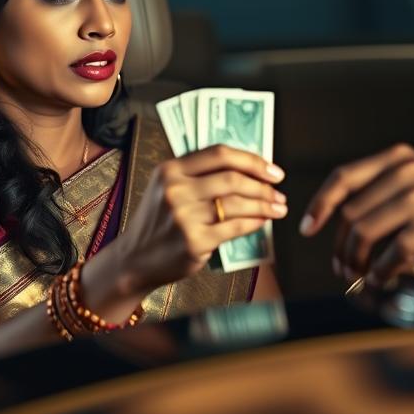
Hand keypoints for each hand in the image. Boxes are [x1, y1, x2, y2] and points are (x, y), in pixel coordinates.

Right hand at [87, 145, 286, 309]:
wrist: (134, 259)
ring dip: (265, 204)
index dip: (251, 159)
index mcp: (170, 170)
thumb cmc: (159, 222)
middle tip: (279, 191)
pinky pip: (235, 227)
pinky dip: (255, 222)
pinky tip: (264, 221)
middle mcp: (175, 190)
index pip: (219, 154)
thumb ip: (199, 175)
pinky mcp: (194, 241)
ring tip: (279, 207)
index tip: (272, 169)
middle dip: (262, 184)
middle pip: (232, 178)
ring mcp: (184, 216)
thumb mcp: (168, 189)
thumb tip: (250, 169)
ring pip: (237, 203)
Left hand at [300, 144, 413, 286]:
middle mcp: (410, 171)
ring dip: (357, 262)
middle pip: (350, 213)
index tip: (308, 229)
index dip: (319, 206)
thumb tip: (343, 230)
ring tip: (363, 277)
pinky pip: (391, 253)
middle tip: (346, 269)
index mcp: (402, 159)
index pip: (344, 178)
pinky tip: (385, 281)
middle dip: (341, 247)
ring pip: (364, 232)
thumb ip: (387, 198)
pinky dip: (382, 273)